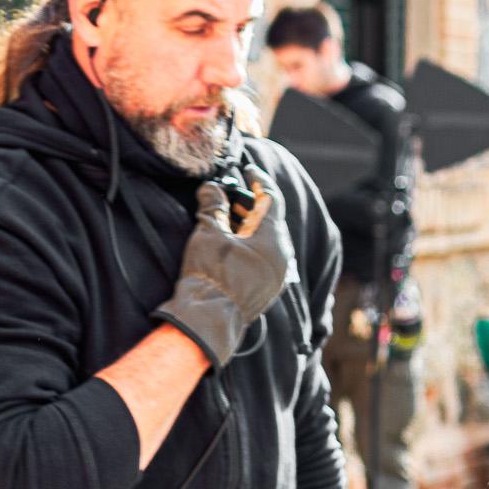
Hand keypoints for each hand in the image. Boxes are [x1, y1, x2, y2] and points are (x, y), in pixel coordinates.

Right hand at [153, 163, 292, 366]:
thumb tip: (211, 187)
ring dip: (249, 225)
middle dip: (250, 204)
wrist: (207, 319)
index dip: (259, 181)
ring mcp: (277, 275)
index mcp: (272, 238)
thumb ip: (212, 206)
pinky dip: (250, 244)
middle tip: (231, 193)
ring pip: (268, 240)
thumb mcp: (208, 233)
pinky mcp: (267, 289)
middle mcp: (282, 256)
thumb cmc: (209, 275)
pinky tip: (231, 243)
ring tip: (227, 216)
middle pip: (270, 219)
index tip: (249, 169)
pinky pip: (265, 257)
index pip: (271, 199)